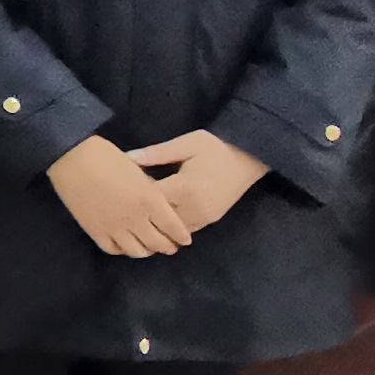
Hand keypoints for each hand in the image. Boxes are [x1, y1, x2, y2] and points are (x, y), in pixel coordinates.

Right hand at [46, 135, 188, 258]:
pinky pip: (113, 249)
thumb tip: (158, 202)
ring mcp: (114, 227)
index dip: (181, 235)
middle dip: (168, 247)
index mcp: (149, 199)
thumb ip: (151, 188)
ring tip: (149, 248)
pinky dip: (123, 250)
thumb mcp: (138, 170)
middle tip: (171, 246)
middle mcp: (135, 218)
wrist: (72, 158)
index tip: (185, 239)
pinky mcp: (95, 231)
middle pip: (158, 243)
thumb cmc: (106, 156)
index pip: (173, 226)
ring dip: (147, 251)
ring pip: (137, 251)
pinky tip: (125, 245)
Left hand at [129, 128, 268, 238]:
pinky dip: (171, 228)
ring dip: (157, 224)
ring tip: (141, 214)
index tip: (125, 188)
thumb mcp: (186, 143)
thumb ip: (157, 153)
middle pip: (158, 220)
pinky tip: (160, 219)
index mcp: (185, 187)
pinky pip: (184, 231)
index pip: (150, 199)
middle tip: (128, 205)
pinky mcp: (210, 221)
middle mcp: (194, 208)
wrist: (249, 158)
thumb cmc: (216, 147)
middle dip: (143, 213)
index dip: (135, 195)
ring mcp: (203, 217)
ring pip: (170, 231)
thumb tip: (128, 158)